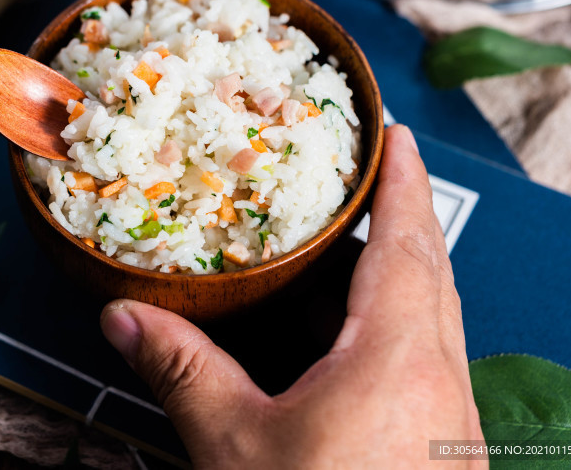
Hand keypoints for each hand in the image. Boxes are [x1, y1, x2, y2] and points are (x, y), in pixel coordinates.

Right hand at [100, 125, 483, 467]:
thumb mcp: (236, 445)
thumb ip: (183, 370)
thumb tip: (123, 319)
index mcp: (398, 353)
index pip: (409, 239)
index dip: (402, 180)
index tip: (395, 133)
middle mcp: (439, 376)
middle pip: (428, 270)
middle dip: (399, 217)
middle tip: (364, 179)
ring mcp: (447, 414)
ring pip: (430, 316)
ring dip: (397, 272)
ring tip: (348, 250)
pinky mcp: (441, 445)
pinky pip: (424, 358)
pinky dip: (391, 326)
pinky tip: (346, 342)